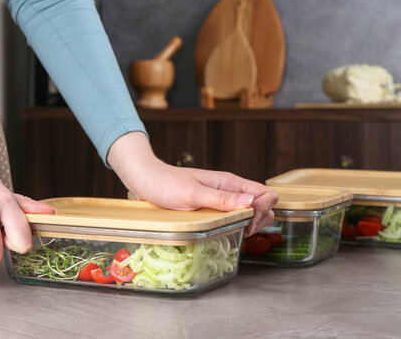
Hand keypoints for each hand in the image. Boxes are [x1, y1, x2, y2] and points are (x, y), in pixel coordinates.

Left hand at [107, 132, 277, 235]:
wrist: (146, 180)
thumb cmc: (166, 184)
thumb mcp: (193, 193)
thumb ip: (222, 198)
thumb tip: (251, 201)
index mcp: (229, 182)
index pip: (266, 194)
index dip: (264, 210)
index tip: (247, 222)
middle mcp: (230, 190)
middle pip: (264, 203)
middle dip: (261, 219)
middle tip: (244, 230)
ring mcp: (223, 198)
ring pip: (252, 210)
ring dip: (252, 222)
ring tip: (237, 231)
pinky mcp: (214, 206)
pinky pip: (236, 215)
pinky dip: (239, 224)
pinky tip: (228, 230)